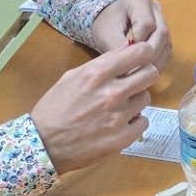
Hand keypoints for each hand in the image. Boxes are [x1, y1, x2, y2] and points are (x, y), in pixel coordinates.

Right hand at [31, 42, 160, 174]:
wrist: (43, 144)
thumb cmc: (55, 108)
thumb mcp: (72, 76)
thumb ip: (101, 64)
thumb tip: (127, 51)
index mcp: (98, 73)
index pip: (141, 52)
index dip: (143, 54)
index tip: (140, 59)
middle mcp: (112, 92)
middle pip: (151, 73)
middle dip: (143, 76)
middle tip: (132, 83)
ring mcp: (119, 116)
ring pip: (146, 98)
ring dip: (135, 101)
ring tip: (117, 107)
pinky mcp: (122, 138)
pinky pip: (143, 121)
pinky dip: (134, 122)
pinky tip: (118, 123)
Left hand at [90, 0, 171, 71]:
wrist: (106, 21)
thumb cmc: (104, 25)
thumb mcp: (106, 36)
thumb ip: (119, 49)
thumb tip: (130, 70)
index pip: (146, 24)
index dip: (138, 43)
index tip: (125, 56)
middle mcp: (155, 7)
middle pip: (161, 33)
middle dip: (149, 53)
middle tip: (135, 69)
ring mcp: (162, 18)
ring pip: (166, 42)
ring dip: (155, 59)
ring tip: (140, 71)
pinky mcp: (164, 31)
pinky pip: (166, 48)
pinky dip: (158, 60)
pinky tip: (145, 68)